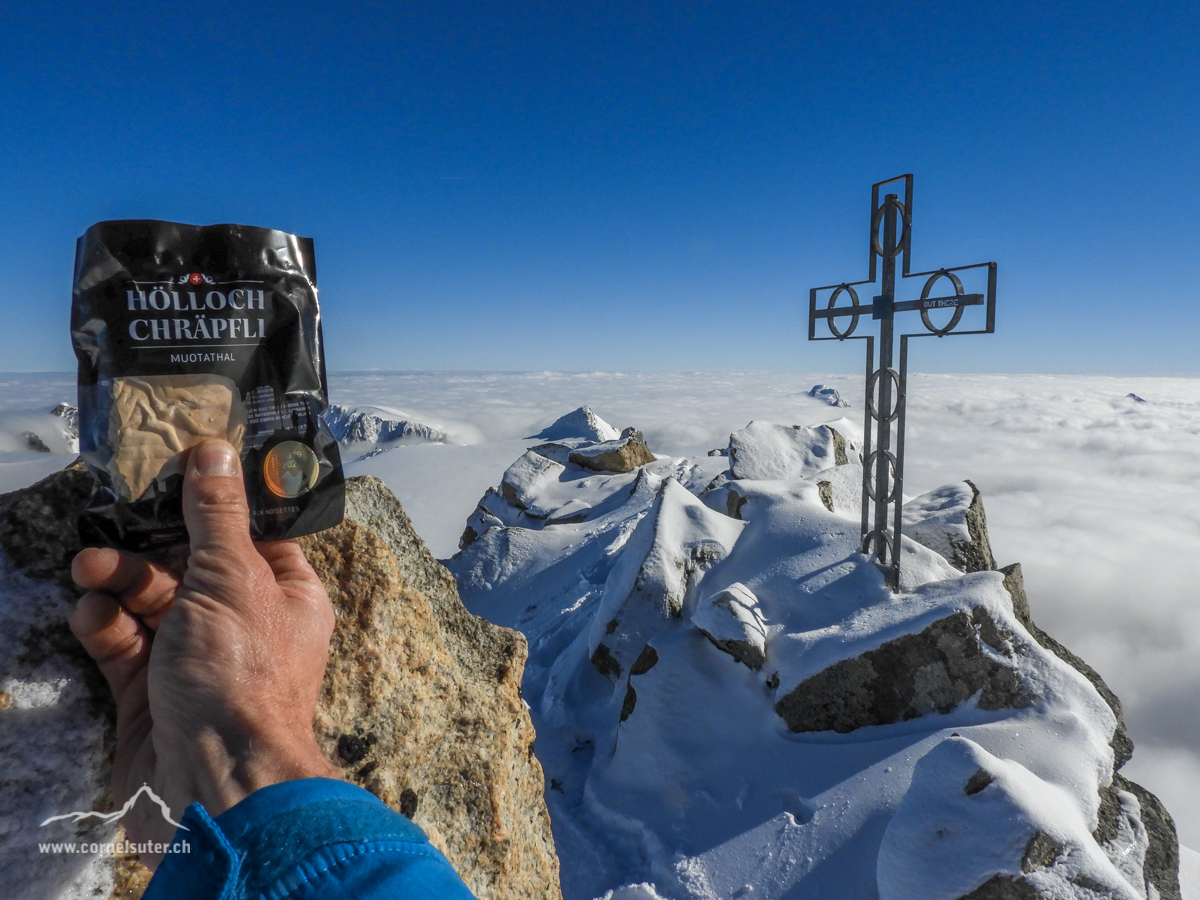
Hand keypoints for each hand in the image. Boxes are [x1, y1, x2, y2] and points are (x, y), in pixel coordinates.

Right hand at [69, 439, 338, 867]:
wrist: (214, 784)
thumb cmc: (241, 677)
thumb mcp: (233, 576)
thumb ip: (217, 513)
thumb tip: (218, 448)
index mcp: (287, 594)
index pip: (252, 535)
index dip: (216, 504)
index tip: (176, 470)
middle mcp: (245, 624)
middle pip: (192, 564)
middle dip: (150, 545)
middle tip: (112, 526)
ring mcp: (197, 660)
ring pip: (152, 602)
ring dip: (119, 581)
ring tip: (89, 569)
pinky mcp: (152, 694)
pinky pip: (125, 645)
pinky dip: (106, 626)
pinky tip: (92, 617)